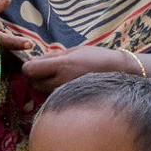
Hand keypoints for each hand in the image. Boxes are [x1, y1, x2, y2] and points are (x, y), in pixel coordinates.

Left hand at [20, 45, 137, 92]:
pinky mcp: (71, 100)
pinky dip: (55, 91)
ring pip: (43, 92)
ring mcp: (67, 93)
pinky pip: (54, 96)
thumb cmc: (97, 57)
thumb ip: (52, 56)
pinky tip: (66, 84)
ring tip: (59, 76)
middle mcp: (63, 81)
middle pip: (34, 82)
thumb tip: (34, 60)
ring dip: (45, 84)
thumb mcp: (75, 50)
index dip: (29, 66)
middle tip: (48, 69)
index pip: (30, 70)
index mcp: (63, 65)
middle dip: (37, 76)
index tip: (37, 63)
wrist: (121, 73)